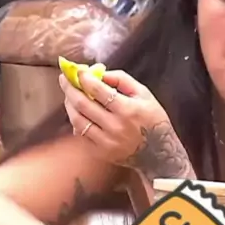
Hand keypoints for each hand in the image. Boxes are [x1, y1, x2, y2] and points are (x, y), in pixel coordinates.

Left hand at [59, 69, 192, 180]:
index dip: (84, 78)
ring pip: (78, 120)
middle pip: (83, 104)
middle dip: (70, 89)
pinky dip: (76, 122)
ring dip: (69, 105)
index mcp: (128, 110)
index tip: (76, 70)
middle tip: (64, 79)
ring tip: (69, 95)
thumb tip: (99, 73)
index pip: (98, 90)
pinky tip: (77, 113)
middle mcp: (115, 127)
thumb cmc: (153, 120)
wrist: (159, 154)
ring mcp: (106, 142)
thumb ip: (122, 80)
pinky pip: (81, 134)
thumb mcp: (144, 94)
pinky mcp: (100, 153)